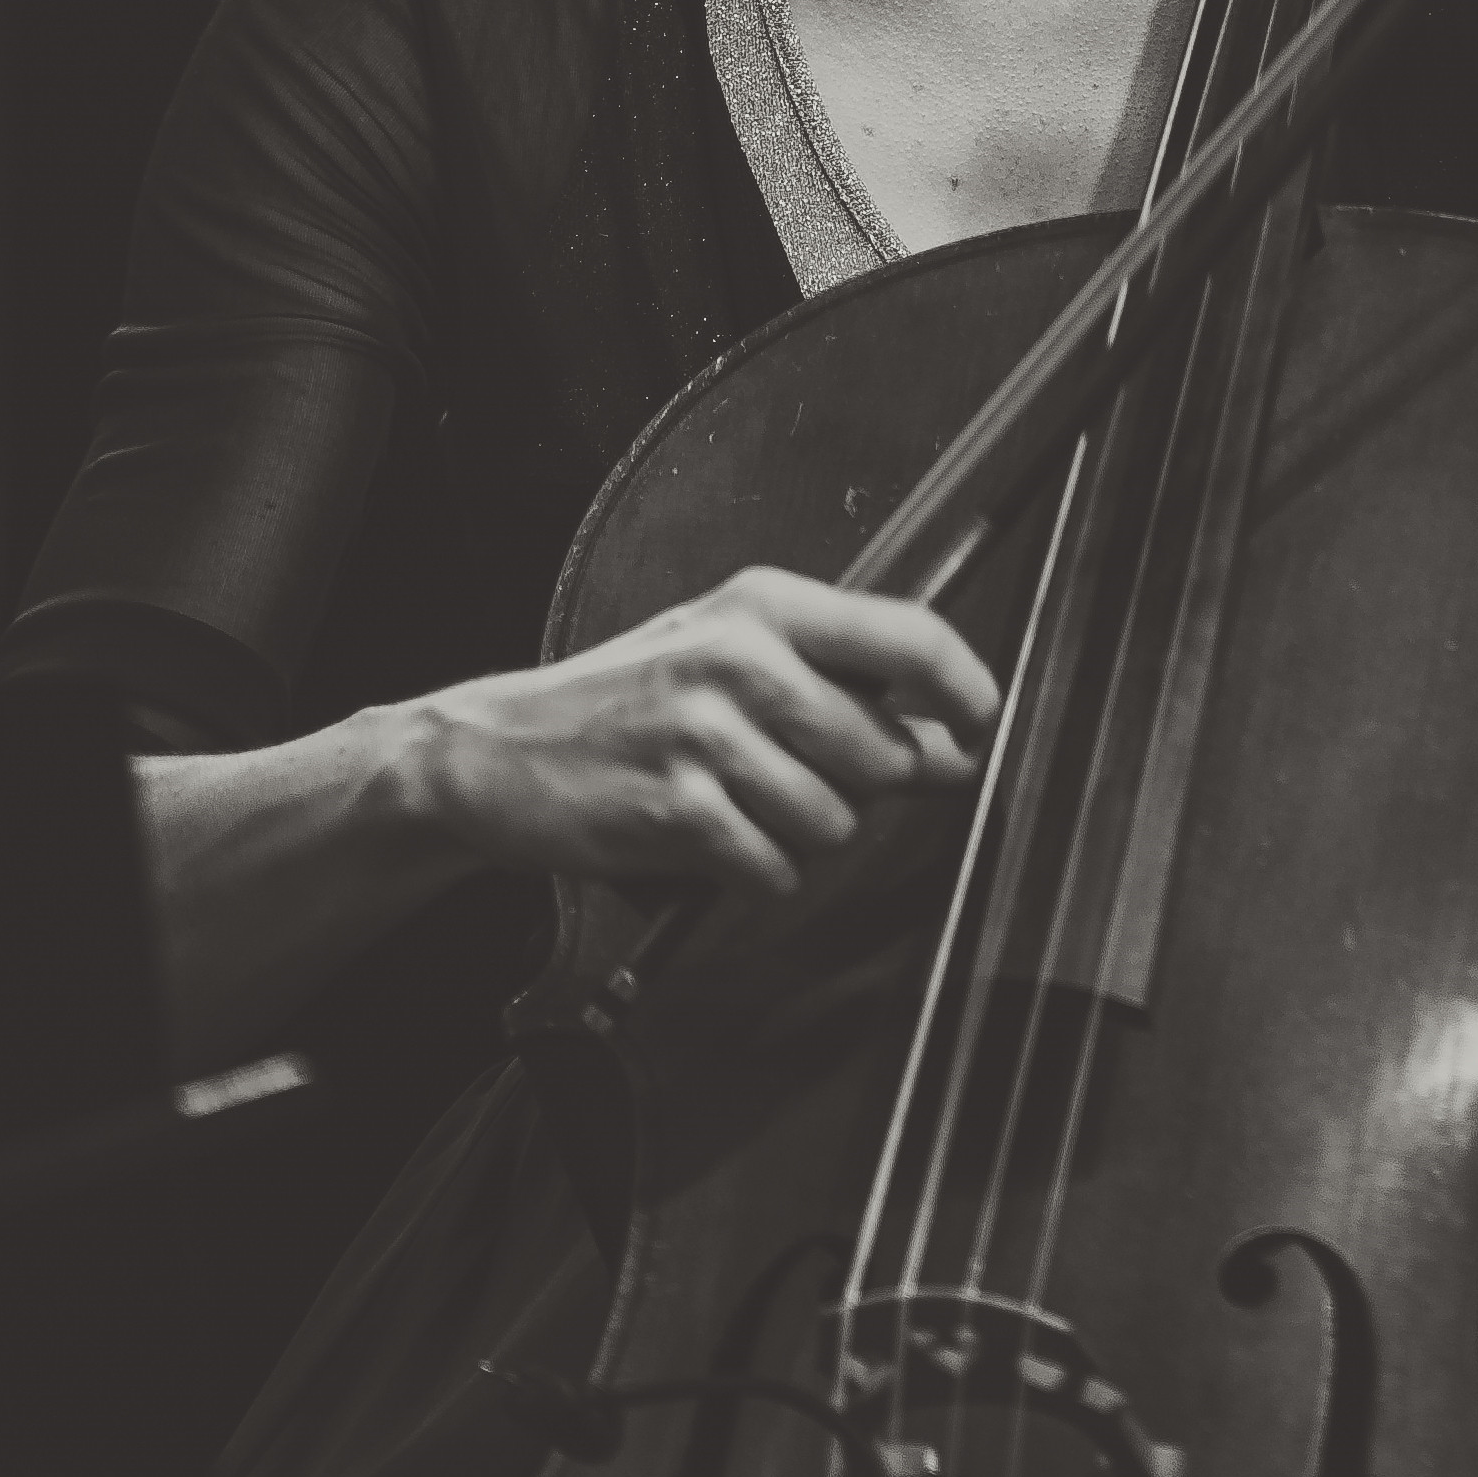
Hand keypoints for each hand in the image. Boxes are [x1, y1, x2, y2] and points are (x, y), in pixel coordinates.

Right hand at [405, 564, 1000, 896]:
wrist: (498, 751)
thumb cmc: (630, 701)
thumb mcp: (732, 658)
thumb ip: (841, 687)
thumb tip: (950, 743)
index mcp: (764, 605)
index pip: (910, 637)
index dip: (964, 688)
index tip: (979, 723)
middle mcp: (740, 657)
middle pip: (883, 750)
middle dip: (862, 787)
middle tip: (801, 779)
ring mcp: (705, 733)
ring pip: (835, 820)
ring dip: (802, 834)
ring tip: (742, 806)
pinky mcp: (676, 808)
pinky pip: (776, 868)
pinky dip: (757, 871)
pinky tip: (714, 840)